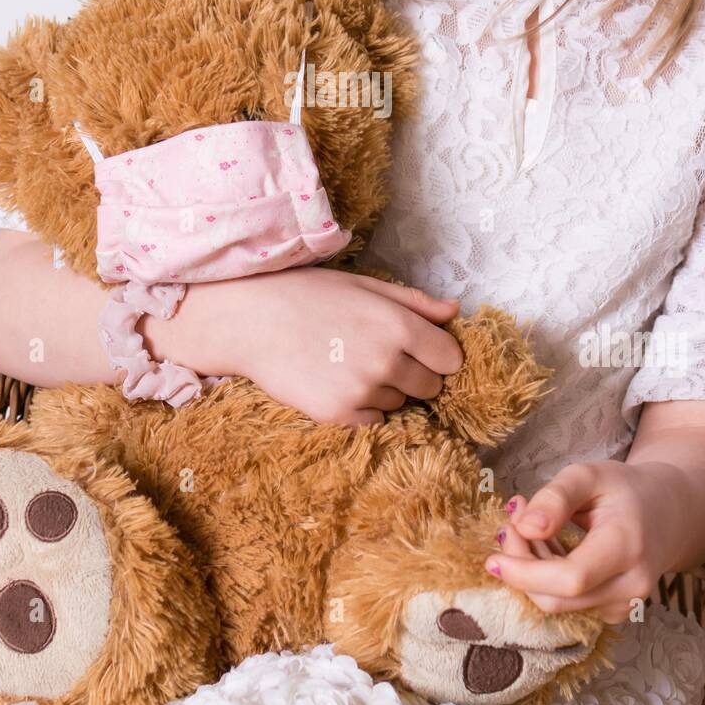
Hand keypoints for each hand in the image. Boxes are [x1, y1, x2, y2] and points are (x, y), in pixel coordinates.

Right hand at [148, 266, 463, 425]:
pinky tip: (337, 380)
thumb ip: (413, 302)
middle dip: (415, 373)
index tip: (422, 349)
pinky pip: (373, 419)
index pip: (450, 358)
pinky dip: (363, 405)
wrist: (250, 321)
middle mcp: (387, 361)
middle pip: (431, 386)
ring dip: (386, 388)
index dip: (438, 353)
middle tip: (381, 354)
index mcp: (398, 325)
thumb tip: (454, 312)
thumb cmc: (307, 294)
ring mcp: (363, 391)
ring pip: (401, 403)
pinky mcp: (339, 415)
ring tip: (349, 362)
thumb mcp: (363, 285)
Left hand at [484, 460, 687, 622]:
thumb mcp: (588, 476)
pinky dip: (548, 580)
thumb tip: (524, 527)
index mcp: (627, 546)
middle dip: (520, 566)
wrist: (668, 512)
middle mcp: (632, 585)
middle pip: (557, 598)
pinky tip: (551, 549)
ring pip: (558, 604)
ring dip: (531, 570)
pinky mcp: (615, 612)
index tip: (493, 554)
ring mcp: (626, 604)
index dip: (525, 572)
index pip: (571, 578)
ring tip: (534, 528)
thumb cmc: (623, 489)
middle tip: (510, 524)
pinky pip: (569, 605)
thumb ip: (555, 497)